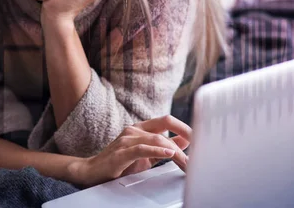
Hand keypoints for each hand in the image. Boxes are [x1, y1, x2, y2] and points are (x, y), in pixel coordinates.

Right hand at [71, 115, 190, 187]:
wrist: (92, 172)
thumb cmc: (119, 165)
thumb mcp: (146, 155)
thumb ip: (163, 147)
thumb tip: (185, 141)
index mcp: (141, 128)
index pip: (167, 120)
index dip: (184, 126)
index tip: (200, 135)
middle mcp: (134, 129)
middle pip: (165, 124)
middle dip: (185, 131)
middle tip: (201, 143)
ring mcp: (126, 139)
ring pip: (157, 138)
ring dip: (175, 151)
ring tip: (187, 161)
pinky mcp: (121, 152)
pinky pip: (143, 148)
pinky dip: (158, 151)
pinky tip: (170, 154)